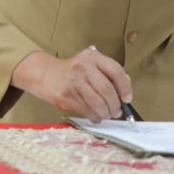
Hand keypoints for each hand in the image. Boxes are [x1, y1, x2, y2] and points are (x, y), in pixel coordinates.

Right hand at [11, 47, 132, 122]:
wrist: (46, 74)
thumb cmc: (73, 71)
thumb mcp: (91, 65)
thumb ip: (108, 74)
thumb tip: (125, 91)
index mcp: (93, 57)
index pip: (116, 71)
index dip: (125, 88)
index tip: (127, 98)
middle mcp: (83, 67)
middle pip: (107, 90)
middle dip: (115, 105)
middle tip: (117, 111)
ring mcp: (74, 82)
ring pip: (98, 103)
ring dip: (106, 113)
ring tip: (107, 114)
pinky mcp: (66, 96)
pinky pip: (86, 110)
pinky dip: (95, 117)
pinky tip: (96, 116)